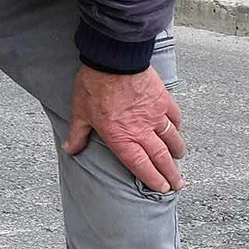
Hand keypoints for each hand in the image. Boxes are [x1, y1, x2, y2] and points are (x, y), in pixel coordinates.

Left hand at [64, 66, 185, 192]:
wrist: (114, 60)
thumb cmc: (94, 86)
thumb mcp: (80, 112)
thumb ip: (78, 134)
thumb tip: (70, 149)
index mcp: (121, 138)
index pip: (141, 165)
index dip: (153, 179)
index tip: (162, 188)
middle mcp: (142, 131)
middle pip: (161, 157)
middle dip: (170, 174)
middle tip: (178, 184)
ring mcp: (155, 116)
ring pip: (172, 139)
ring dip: (177, 151)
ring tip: (178, 159)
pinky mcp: (163, 100)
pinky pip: (175, 118)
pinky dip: (177, 127)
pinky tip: (178, 130)